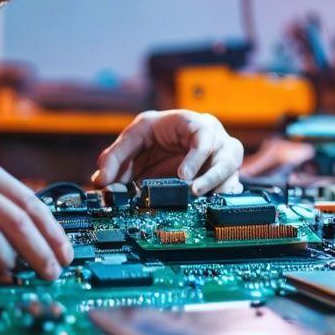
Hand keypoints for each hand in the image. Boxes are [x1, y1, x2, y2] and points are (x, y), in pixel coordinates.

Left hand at [91, 110, 243, 194]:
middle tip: (194, 192)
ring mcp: (223, 160)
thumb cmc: (155, 135)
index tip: (183, 176)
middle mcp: (215, 140)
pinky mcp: (224, 178)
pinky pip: (232, 189)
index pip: (204, 134)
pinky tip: (210, 209)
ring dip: (219, 189)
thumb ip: (115, 156)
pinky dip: (222, 199)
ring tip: (202, 203)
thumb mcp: (133, 138)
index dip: (196, 156)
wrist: (165, 145)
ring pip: (232, 174)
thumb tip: (102, 181)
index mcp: (195, 124)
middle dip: (213, 176)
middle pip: (228, 155)